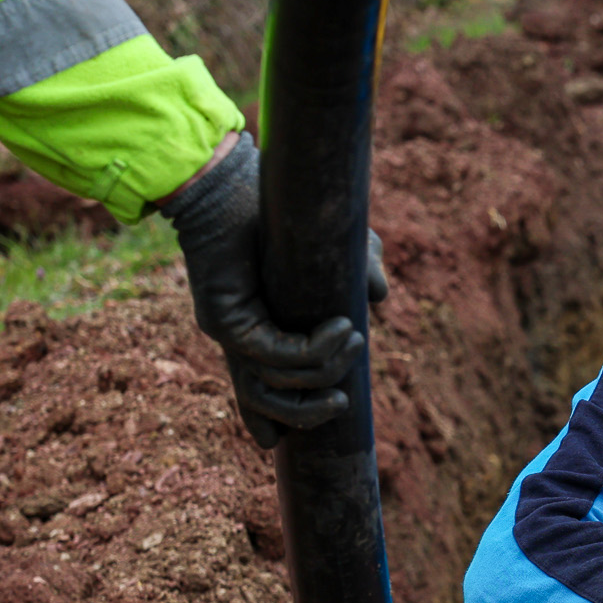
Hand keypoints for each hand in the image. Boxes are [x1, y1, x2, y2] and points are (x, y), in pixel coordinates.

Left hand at [161, 132, 389, 448]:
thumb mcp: (333, 248)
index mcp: (256, 334)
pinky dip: (312, 350)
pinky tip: (341, 326)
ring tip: (353, 340)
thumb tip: (378, 298)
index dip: (289, 422)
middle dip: (311, 414)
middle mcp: (237, 342)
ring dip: (320, 375)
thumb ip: (358, 270)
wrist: (233, 180)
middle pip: (266, 408)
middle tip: (347, 397)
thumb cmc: (278, 210)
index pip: (261, 399)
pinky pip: (272, 355)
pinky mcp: (225, 319)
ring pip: (271, 388)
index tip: (333, 412)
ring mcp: (228, 332)